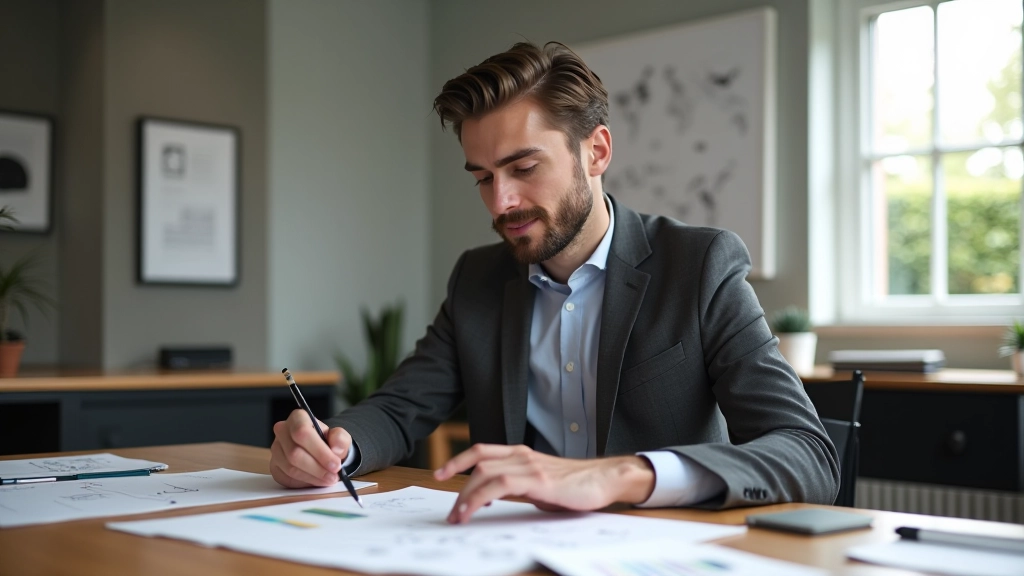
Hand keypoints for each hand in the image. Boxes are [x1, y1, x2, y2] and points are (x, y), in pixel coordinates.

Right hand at [270, 409, 351, 487]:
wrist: (320, 451)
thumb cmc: (328, 442)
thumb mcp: (339, 437)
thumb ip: (340, 439)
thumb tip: (336, 449)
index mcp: (298, 418)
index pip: (302, 432)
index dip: (320, 451)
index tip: (335, 464)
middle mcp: (282, 431)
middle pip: (294, 453)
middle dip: (317, 468)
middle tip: (333, 476)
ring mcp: (276, 449)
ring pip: (290, 468)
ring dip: (312, 477)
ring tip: (328, 479)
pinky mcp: (275, 466)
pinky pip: (287, 478)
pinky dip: (305, 482)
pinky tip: (317, 480)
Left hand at [433, 444, 654, 523]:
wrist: (605, 479)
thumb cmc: (575, 485)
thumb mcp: (540, 482)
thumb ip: (517, 484)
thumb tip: (492, 497)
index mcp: (521, 454)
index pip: (482, 451)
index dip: (458, 460)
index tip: (441, 473)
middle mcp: (522, 456)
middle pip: (478, 463)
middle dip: (459, 487)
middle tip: (452, 513)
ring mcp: (529, 466)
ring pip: (484, 473)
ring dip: (466, 496)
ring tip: (458, 517)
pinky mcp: (538, 481)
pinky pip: (499, 485)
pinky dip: (480, 497)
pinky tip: (473, 511)